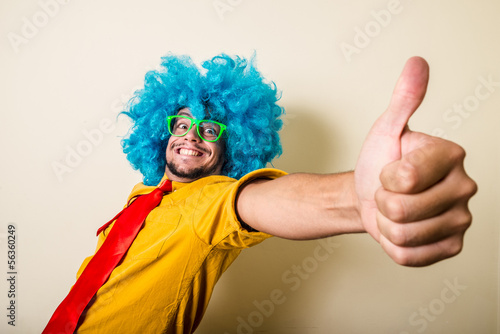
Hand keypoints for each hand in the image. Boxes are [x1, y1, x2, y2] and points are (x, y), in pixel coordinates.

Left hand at [354, 57, 476, 266]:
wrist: (370, 196)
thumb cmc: (379, 162)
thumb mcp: (387, 129)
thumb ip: (403, 100)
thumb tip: (417, 63)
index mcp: (452, 155)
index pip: (403, 178)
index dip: (384, 177)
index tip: (390, 169)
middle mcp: (465, 187)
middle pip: (401, 210)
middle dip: (382, 202)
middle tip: (389, 192)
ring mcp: (461, 220)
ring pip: (403, 235)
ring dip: (386, 224)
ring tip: (393, 210)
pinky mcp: (451, 246)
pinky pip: (408, 256)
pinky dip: (392, 245)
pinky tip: (400, 229)